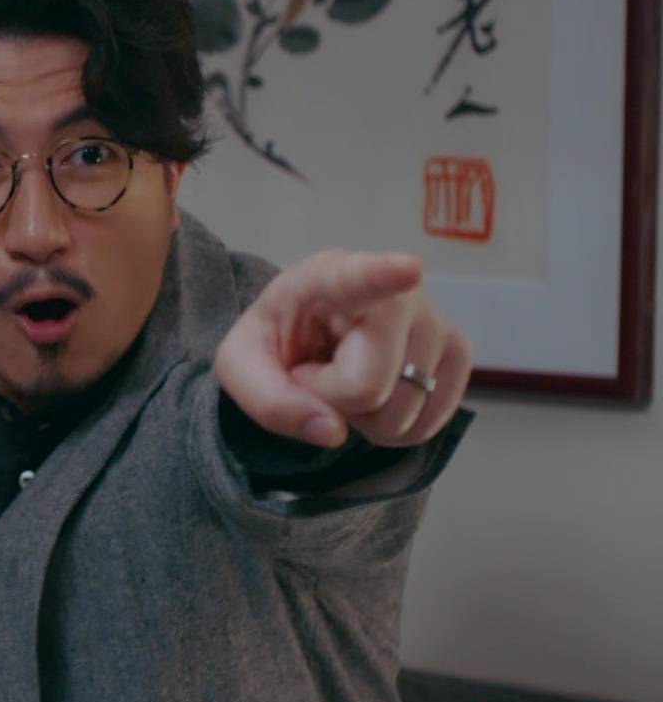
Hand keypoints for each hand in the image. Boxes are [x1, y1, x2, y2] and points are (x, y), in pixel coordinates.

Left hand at [215, 250, 470, 448]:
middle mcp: (395, 293)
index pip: (358, 278)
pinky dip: (395, 430)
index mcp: (328, 279)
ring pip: (403, 413)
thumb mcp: (242, 368)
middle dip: (333, 401)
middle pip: (368, 386)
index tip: (406, 269)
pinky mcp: (459, 354)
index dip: (383, 275)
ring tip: (347, 380)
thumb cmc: (277, 343)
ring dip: (365, 419)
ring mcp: (436, 322)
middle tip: (318, 375)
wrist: (309, 339)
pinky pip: (428, 425)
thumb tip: (332, 432)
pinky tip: (377, 397)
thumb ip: (271, 401)